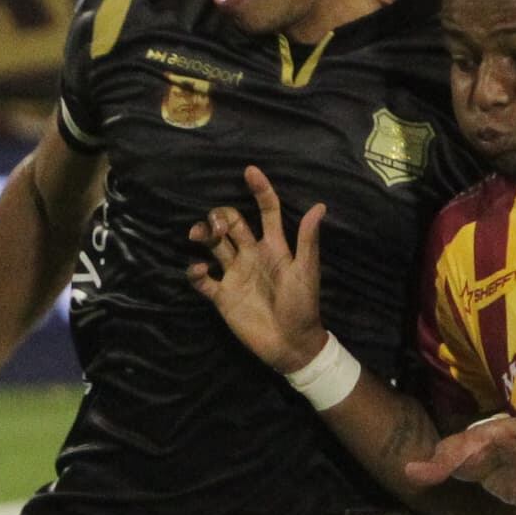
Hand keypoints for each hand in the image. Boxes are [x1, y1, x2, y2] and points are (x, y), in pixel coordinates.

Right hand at [183, 164, 325, 372]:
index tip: (249, 170)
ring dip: (204, 233)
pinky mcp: (222, 295)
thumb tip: (319, 205)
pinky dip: (196, 271)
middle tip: (219, 227)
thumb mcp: (306, 271)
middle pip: (231, 223)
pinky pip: (202, 279)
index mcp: (273, 246)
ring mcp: (234, 274)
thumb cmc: (303, 306)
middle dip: (221, 215)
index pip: (265, 211)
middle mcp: (251, 255)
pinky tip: (201, 270)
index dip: (259, 190)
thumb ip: (307, 240)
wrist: (290, 344)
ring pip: (213, 244)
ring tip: (200, 235)